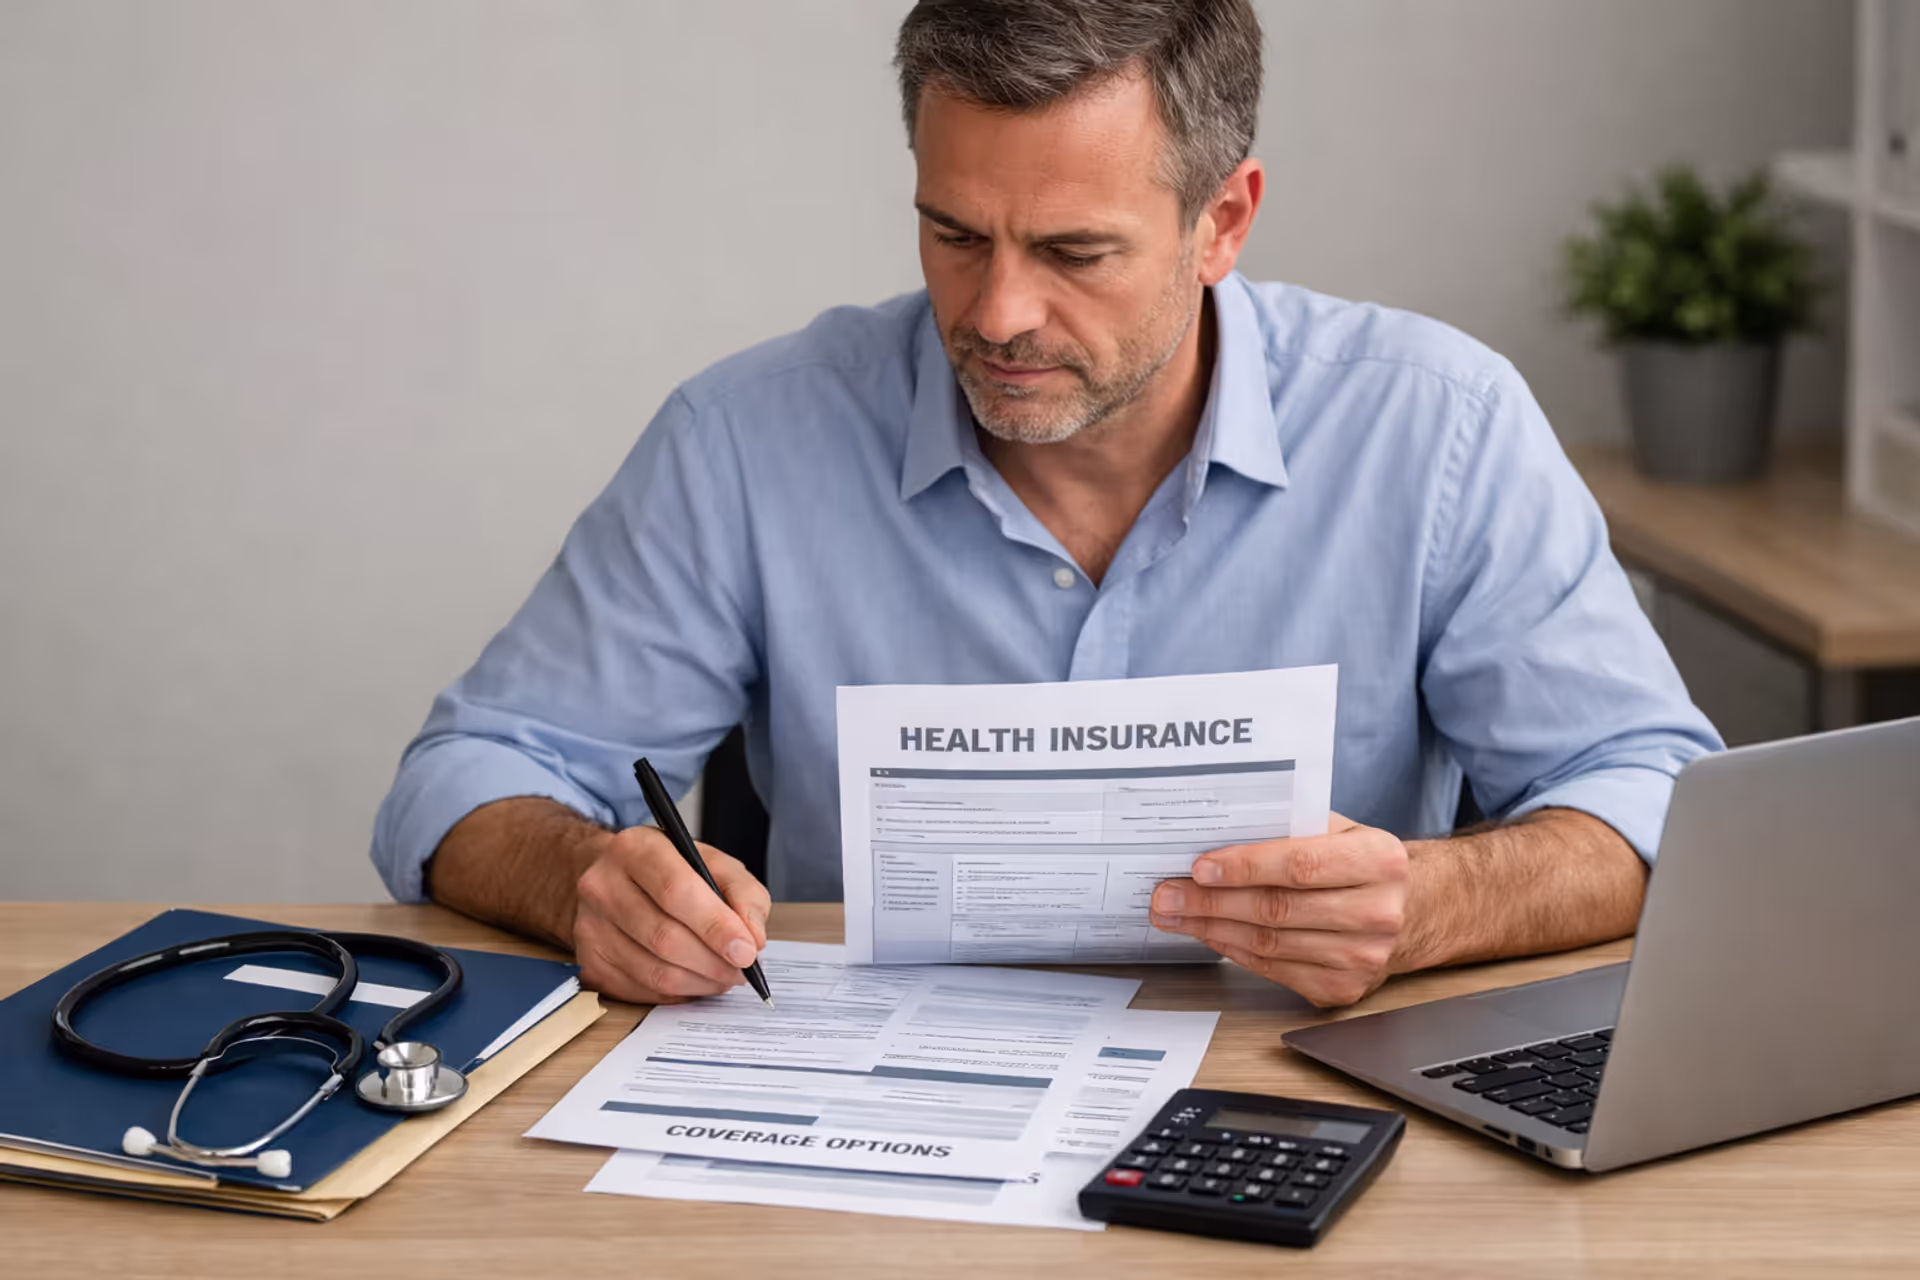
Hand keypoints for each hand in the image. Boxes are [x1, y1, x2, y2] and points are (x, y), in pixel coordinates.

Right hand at [569, 825, 770, 1003]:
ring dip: (700, 982)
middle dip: (713, 962)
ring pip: (654, 972)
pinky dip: (678, 994)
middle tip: (741, 970)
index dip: (716, 926)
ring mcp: (590, 926)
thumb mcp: (713, 863)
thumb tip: (753, 939)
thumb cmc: (669, 870)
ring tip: (723, 976)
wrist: (614, 879)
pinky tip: (694, 980)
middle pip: (665, 938)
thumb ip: (744, 894)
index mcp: (636, 848)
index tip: (747, 951)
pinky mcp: (589, 961)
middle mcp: (603, 885)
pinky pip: (642, 991)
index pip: (676, 891)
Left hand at [1149, 812, 1408, 1006]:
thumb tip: (1216, 834)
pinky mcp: (1343, 988)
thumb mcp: (1339, 830)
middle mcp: (1377, 913)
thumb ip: (1289, 828)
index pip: (1301, 865)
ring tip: (1175, 913)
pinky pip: (1274, 970)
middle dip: (1211, 902)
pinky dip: (1234, 951)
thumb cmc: (1360, 863)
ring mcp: (1363, 957)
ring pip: (1269, 944)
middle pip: (1277, 909)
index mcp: (1379, 860)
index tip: (1199, 866)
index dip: (1245, 867)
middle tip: (1167, 894)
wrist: (1411, 909)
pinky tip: (1209, 934)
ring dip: (1212, 928)